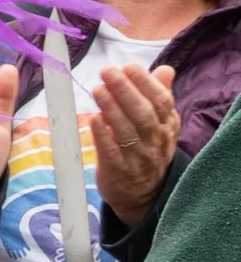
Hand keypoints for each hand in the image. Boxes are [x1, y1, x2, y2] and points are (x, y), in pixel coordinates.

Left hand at [93, 61, 179, 219]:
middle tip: (108, 72)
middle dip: (125, 90)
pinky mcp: (118, 171)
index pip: (161, 101)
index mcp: (167, 125)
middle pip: (144, 113)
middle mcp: (155, 140)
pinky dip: (102, 135)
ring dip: (111, 108)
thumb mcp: (160, 123)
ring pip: (127, 131)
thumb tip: (165, 69)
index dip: (145, 83)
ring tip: (98, 89)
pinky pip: (111, 152)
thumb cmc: (147, 148)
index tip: (128, 66)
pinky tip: (93, 119)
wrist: (144, 194)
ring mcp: (138, 157)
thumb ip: (159, 95)